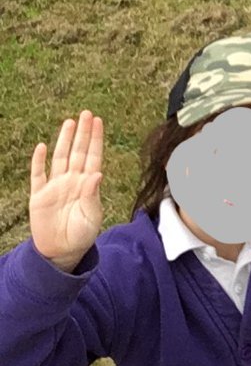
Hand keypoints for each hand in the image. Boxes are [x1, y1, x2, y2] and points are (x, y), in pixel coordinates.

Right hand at [30, 112, 103, 273]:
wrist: (61, 252)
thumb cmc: (81, 234)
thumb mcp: (91, 216)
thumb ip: (92, 195)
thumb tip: (97, 174)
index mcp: (88, 184)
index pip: (93, 156)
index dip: (95, 139)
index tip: (98, 121)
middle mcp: (72, 180)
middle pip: (77, 151)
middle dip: (82, 133)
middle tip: (86, 113)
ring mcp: (55, 186)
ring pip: (60, 157)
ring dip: (64, 140)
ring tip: (69, 122)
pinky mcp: (39, 196)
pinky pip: (38, 175)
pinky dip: (38, 161)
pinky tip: (40, 147)